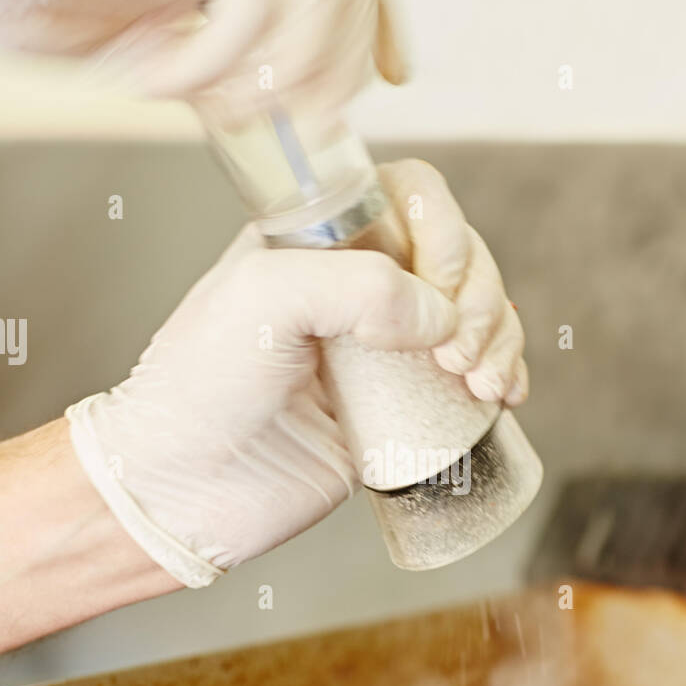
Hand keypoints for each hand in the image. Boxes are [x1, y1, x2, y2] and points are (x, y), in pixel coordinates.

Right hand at [0, 0, 403, 122]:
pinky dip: (216, 57)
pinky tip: (162, 79)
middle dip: (339, 66)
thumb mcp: (133, 47)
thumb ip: (200, 73)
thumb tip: (247, 113)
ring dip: (287, 67)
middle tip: (298, 124)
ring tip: (225, 106)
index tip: (389, 82)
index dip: (378, 31)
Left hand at [66, 160, 527, 586]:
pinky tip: (502, 396)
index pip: (410, 195)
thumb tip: (437, 315)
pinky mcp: (398, 408)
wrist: (183, 491)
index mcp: (317, 240)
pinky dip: (502, 375)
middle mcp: (353, 286)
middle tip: (458, 352)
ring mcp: (381, 349)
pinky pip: (470, 375)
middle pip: (457, 255)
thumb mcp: (261, 298)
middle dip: (477, 296)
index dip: (443, 228)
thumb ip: (357, 284)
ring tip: (480, 383)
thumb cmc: (197, 388)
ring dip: (498, 337)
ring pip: (475, 313)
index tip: (438, 283)